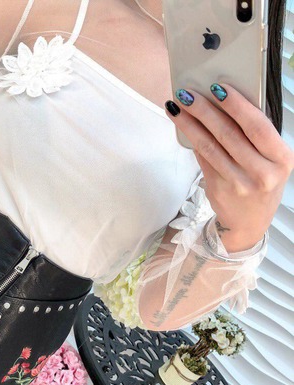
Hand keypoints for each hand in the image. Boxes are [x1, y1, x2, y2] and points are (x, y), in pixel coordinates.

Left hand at [165, 83, 292, 251]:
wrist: (249, 223)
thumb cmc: (261, 183)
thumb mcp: (272, 162)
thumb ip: (256, 138)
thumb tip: (225, 104)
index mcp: (281, 159)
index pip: (258, 127)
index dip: (237, 106)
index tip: (218, 88)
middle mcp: (262, 173)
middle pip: (228, 135)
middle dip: (205, 111)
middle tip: (187, 93)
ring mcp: (238, 183)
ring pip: (210, 147)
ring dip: (190, 125)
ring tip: (176, 108)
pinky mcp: (218, 189)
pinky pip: (203, 159)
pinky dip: (193, 141)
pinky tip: (183, 127)